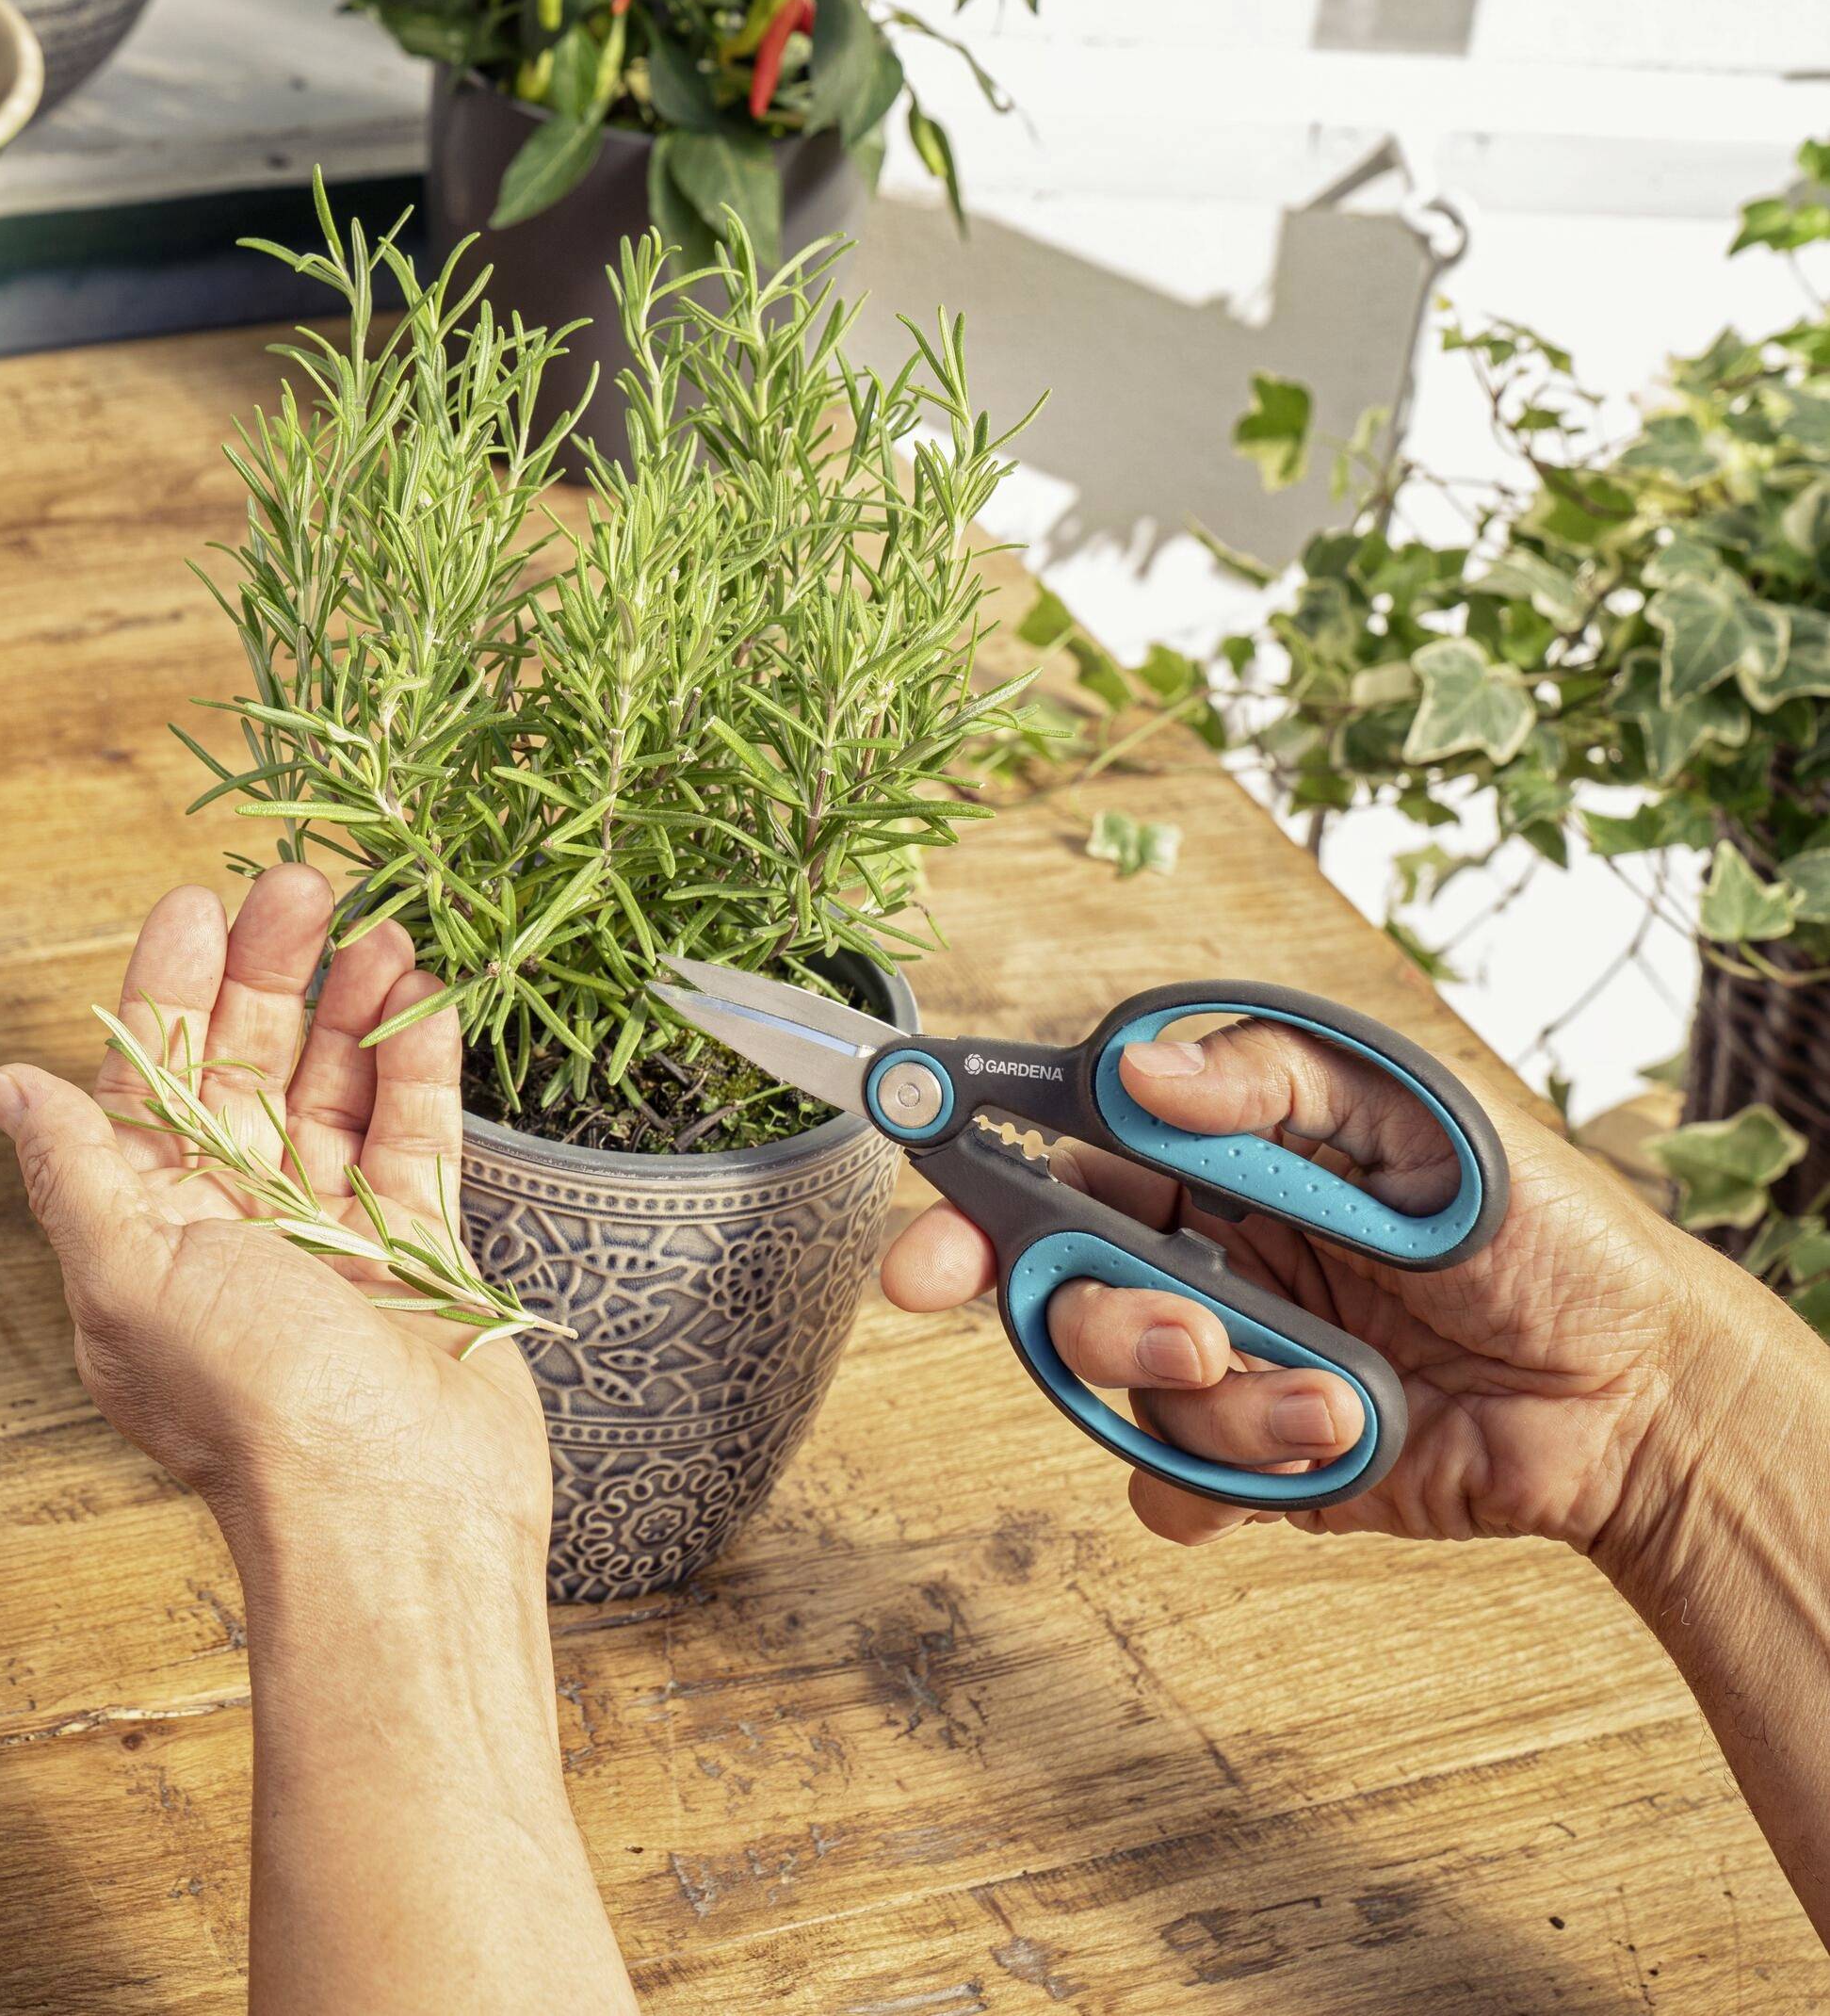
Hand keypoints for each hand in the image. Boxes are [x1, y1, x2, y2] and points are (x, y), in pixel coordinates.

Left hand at [0, 863, 548, 1558]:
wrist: (395, 1515)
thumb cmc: (255, 1406)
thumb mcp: (133, 1276)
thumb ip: (76, 1169)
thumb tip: (2, 1084)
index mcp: (151, 1234)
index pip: (153, 1083)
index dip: (171, 990)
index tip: (199, 904)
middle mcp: (234, 1231)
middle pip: (246, 1071)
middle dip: (271, 974)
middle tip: (306, 882)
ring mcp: (330, 1240)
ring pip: (333, 1093)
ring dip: (350, 1007)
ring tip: (378, 926)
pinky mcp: (417, 1255)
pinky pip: (413, 1140)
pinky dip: (417, 1066)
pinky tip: (423, 994)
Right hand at [883, 1016, 1752, 1552]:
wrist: (1637, 1396)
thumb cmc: (1545, 1237)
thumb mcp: (1419, 1119)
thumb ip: (1273, 1081)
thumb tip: (1136, 1073)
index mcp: (1218, 1158)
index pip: (1060, 1146)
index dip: (974, 1167)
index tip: (917, 1188)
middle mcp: (1197, 1253)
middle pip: (1052, 1277)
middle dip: (1068, 1308)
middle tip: (1101, 1320)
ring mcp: (1219, 1359)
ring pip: (1119, 1385)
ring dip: (1215, 1393)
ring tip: (1326, 1389)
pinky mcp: (1252, 1457)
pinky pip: (1169, 1481)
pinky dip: (1231, 1476)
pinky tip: (1325, 1446)